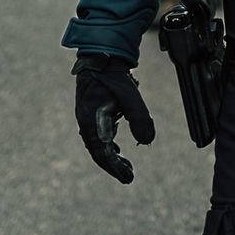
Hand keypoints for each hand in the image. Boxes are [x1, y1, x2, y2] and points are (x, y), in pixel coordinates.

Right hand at [74, 53, 154, 183]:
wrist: (100, 56)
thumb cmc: (113, 75)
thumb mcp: (130, 95)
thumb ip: (139, 117)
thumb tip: (147, 142)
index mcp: (92, 120)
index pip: (102, 151)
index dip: (115, 166)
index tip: (128, 177)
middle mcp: (86, 122)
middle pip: (98, 152)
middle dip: (113, 166)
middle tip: (129, 177)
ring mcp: (87, 119)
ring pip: (97, 145)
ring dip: (111, 157)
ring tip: (126, 167)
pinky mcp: (91, 114)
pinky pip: (97, 136)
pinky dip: (107, 146)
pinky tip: (117, 149)